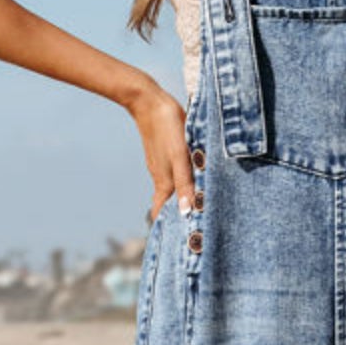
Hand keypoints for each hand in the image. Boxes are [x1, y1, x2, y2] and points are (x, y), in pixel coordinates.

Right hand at [130, 80, 196, 223]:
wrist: (148, 100)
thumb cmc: (167, 127)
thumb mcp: (180, 156)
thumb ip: (184, 183)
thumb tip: (187, 212)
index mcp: (164, 182)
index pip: (161, 214)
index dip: (168, 229)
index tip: (178, 244)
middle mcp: (161, 178)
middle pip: (167, 205)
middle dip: (177, 219)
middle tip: (193, 232)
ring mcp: (162, 166)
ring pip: (172, 191)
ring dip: (181, 202)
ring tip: (197, 212)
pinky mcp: (165, 155)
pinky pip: (174, 176)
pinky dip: (182, 186)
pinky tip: (193, 183)